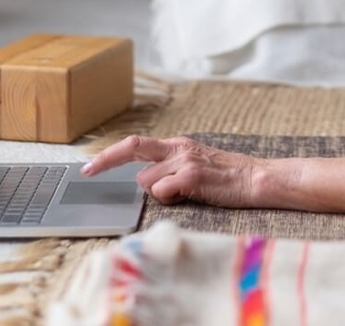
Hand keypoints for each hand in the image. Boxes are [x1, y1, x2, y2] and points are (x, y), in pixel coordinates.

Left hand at [82, 135, 258, 207]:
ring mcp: (184, 161)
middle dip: (120, 170)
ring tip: (188, 194)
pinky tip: (193, 196)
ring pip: (148, 183)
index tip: (88, 166)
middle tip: (98, 174)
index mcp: (177, 145)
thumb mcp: (195, 165)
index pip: (134, 144)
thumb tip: (145, 182)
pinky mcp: (191, 176)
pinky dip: (172, 199)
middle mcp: (177, 148)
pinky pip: (163, 193)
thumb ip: (169, 169)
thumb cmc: (227, 178)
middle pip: (134, 157)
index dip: (108, 155)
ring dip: (161, 194)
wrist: (257, 179)